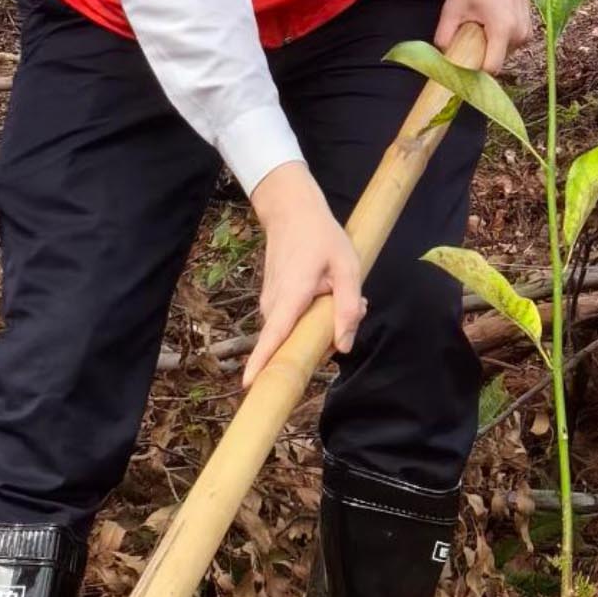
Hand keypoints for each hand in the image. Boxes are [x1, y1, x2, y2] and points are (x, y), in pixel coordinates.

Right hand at [242, 156, 366, 369]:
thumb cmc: (321, 237)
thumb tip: (343, 347)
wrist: (291, 210)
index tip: (249, 386)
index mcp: (292, 296)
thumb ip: (347, 308)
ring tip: (336, 293)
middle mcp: (274, 303)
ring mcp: (269, 301)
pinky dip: (308, 317)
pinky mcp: (271, 299)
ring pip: (292, 331)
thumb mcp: (346, 267)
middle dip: (317, 341)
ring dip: (315, 325)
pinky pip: (290, 321)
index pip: (274, 336)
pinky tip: (324, 293)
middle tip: (347, 310)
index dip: (262, 363)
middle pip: (290, 341)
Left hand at [432, 0, 531, 82]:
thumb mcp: (454, 5)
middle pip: (495, 62)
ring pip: (502, 55)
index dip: (474, 71)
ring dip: (489, 48)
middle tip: (466, 38)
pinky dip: (498, 42)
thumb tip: (442, 55)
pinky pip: (509, 47)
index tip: (460, 64)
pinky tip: (490, 24)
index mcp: (502, 29)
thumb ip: (444, 33)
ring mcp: (526, 34)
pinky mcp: (528, 32)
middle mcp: (519, 35)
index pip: (490, 68)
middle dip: (479, 56)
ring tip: (479, 26)